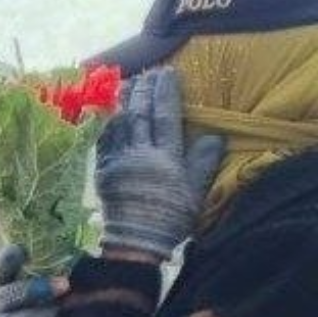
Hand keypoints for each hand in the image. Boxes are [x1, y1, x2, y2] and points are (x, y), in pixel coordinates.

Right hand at [0, 243, 65, 316]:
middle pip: (6, 296)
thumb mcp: (62, 288)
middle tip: (65, 286)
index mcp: (9, 285)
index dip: (8, 259)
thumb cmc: (60, 311)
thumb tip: (93, 253)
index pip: (1, 268)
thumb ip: (67, 271)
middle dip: (34, 290)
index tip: (23, 249)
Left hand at [95, 67, 224, 261]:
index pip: (166, 116)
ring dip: (125, 101)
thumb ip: (204, 162)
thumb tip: (215, 135)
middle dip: (145, 90)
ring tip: (129, 83)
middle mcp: (141, 155)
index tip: (168, 72)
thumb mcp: (195, 192)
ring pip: (121, 123)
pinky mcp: (103, 171)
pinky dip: (107, 123)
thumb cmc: (171, 219)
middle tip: (148, 72)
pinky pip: (104, 140)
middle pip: (141, 114)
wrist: (136, 244)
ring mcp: (118, 161)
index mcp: (166, 158)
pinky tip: (110, 110)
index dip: (166, 92)